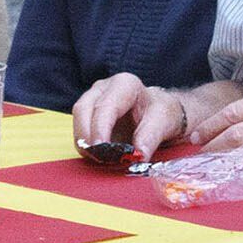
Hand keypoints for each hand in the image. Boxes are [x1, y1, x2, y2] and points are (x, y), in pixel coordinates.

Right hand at [71, 73, 186, 160]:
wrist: (163, 113)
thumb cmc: (163, 112)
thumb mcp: (165, 121)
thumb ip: (151, 136)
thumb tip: (137, 154)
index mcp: (125, 84)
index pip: (105, 106)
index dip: (100, 128)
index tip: (101, 149)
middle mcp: (104, 88)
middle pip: (83, 109)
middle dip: (86, 135)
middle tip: (98, 158)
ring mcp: (94, 99)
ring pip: (78, 119)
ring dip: (83, 141)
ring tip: (100, 159)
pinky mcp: (89, 114)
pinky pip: (80, 128)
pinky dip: (86, 144)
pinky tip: (98, 155)